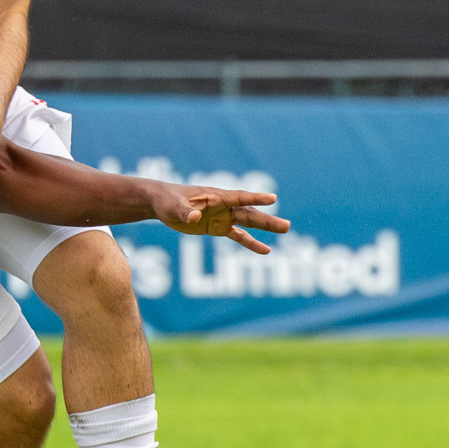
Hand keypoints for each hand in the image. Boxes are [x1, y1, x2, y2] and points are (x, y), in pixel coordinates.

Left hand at [151, 185, 289, 253]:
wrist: (161, 204)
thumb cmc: (167, 201)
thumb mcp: (173, 206)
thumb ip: (184, 211)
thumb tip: (195, 217)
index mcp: (214, 196)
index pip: (238, 197)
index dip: (255, 198)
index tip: (273, 198)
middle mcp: (222, 206)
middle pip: (248, 212)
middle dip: (266, 219)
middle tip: (287, 226)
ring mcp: (222, 216)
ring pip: (248, 222)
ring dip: (265, 228)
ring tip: (285, 230)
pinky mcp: (218, 227)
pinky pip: (238, 235)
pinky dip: (251, 243)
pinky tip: (266, 250)